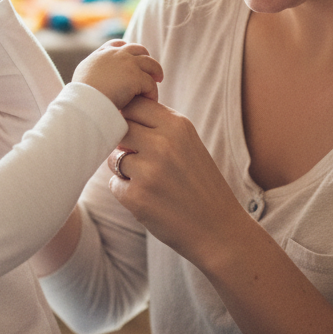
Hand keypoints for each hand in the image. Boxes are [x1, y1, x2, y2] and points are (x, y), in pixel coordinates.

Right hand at [72, 40, 162, 110]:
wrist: (85, 103)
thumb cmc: (80, 96)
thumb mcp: (82, 77)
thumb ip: (93, 72)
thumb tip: (96, 79)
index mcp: (101, 54)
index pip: (118, 44)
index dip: (128, 50)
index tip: (133, 60)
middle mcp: (115, 54)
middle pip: (138, 49)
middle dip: (146, 58)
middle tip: (150, 71)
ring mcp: (127, 63)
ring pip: (150, 63)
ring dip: (155, 72)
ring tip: (157, 81)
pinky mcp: (136, 77)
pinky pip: (151, 84)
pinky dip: (152, 92)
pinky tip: (151, 100)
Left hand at [105, 96, 245, 265]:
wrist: (219, 230)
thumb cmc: (200, 185)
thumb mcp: (188, 144)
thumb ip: (158, 127)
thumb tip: (117, 117)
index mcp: (178, 125)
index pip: (134, 103)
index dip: (127, 115)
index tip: (134, 130)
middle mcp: (163, 143)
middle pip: (119, 126)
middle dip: (121, 140)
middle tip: (137, 158)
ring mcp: (148, 169)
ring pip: (113, 156)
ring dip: (122, 167)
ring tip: (148, 181)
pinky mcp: (136, 196)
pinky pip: (114, 183)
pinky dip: (125, 191)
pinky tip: (149, 199)